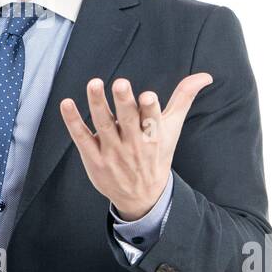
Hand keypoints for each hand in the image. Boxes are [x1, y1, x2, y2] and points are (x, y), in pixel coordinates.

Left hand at [59, 73, 212, 219]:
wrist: (142, 196)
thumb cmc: (157, 154)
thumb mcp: (172, 128)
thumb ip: (184, 98)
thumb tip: (205, 75)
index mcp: (154, 135)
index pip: (153, 120)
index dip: (150, 108)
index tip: (147, 96)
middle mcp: (133, 143)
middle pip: (128, 120)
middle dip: (125, 102)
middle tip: (120, 83)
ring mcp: (112, 151)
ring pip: (104, 125)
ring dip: (98, 104)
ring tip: (94, 84)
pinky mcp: (93, 157)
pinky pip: (81, 137)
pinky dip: (73, 121)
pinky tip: (67, 104)